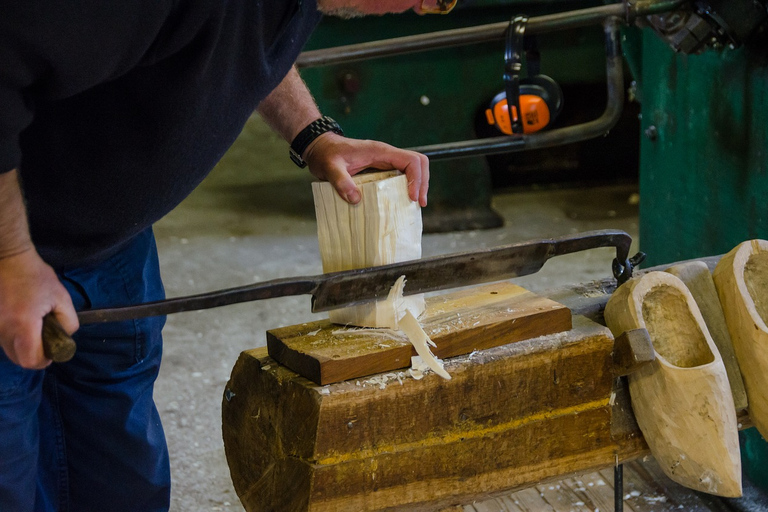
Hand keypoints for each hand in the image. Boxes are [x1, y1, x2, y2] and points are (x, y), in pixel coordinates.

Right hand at [0, 248, 77, 368]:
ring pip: (8, 350)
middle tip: (46, 344)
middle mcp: (4, 329)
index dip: (43, 360)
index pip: (29, 359)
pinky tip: (23, 324)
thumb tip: (64, 336)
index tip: (52, 351)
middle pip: (18, 359)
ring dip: (23, 348)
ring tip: (35, 331)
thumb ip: (68, 322)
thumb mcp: (61, 298)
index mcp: (23, 325)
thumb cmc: (36, 277)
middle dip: (34, 357)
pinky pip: (2, 339)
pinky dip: (13, 339)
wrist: (8, 260)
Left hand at [304, 133, 429, 206]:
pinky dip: (407, 187)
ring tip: (414, 204)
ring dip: (418, 185)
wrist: (320, 148)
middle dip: (423, 183)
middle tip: (419, 203)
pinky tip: (402, 201)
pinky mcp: (381, 169)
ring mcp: (385, 161)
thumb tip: (356, 199)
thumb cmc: (325, 155)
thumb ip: (341, 181)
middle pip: (418, 163)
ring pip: (412, 169)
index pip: (411, 160)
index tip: (412, 197)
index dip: (416, 179)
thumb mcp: (330, 168)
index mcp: (380, 151)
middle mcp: (386, 155)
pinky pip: (401, 175)